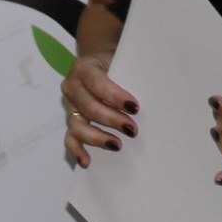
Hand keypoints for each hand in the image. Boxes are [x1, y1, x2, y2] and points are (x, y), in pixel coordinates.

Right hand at [60, 51, 137, 167]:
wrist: (99, 61)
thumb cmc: (115, 62)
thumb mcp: (121, 60)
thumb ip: (129, 72)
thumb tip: (152, 90)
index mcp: (84, 68)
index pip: (97, 83)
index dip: (114, 96)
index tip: (134, 107)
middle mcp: (72, 87)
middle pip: (89, 107)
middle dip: (112, 120)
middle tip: (132, 130)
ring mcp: (70, 106)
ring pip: (78, 125)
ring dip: (98, 137)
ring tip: (117, 145)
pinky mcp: (71, 122)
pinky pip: (70, 138)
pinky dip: (77, 150)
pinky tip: (87, 161)